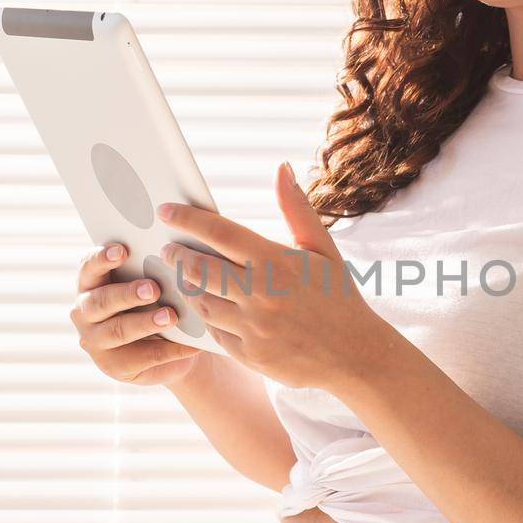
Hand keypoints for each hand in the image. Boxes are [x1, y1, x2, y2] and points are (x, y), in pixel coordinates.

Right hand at [69, 243, 204, 387]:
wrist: (174, 343)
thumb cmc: (163, 298)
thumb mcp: (157, 278)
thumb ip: (155, 261)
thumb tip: (178, 240)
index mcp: (91, 282)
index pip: (89, 267)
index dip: (103, 258)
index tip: (124, 249)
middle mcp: (85, 311)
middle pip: (101, 301)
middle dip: (127, 294)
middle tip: (154, 288)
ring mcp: (96, 341)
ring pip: (118, 331)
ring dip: (145, 323)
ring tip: (171, 316)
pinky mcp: (113, 367)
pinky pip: (141, 357)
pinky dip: (169, 350)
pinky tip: (190, 345)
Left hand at [155, 163, 385, 391]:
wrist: (355, 355)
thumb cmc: (338, 296)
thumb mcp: (322, 249)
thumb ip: (296, 208)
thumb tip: (281, 168)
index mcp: (277, 262)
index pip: (220, 233)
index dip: (187, 219)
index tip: (166, 210)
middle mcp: (261, 294)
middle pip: (199, 268)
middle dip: (177, 254)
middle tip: (168, 247)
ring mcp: (253, 328)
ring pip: (201, 302)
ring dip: (187, 286)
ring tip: (185, 274)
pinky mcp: (250, 355)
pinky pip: (214, 332)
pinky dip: (206, 317)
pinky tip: (206, 305)